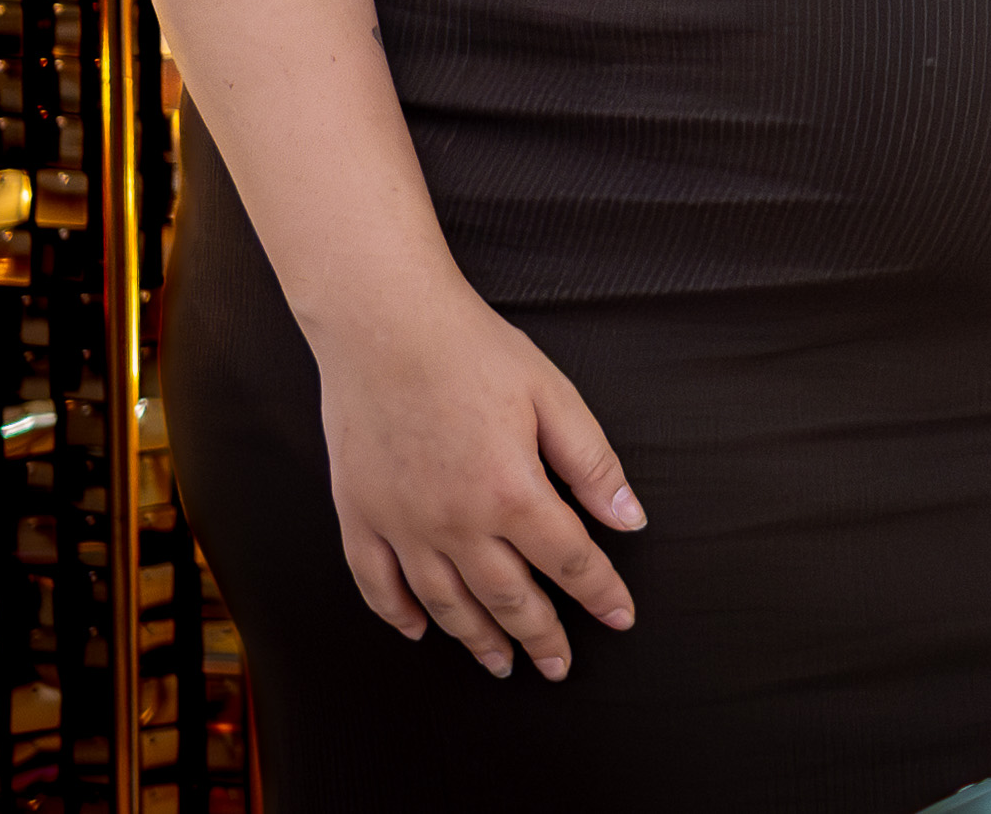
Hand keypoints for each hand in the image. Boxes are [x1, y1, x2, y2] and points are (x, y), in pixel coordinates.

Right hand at [309, 287, 647, 678]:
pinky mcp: (360, 514)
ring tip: (501, 663)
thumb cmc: (472, 351)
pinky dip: (398, 615)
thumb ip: (593, 465)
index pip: (571, 563)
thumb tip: (629, 519)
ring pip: (445, 605)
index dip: (601, 595)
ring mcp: (402, 525)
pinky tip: (418, 629)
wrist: (384, 324)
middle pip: (510, 599)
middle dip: (543, 638)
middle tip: (558, 666)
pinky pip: (377, 584)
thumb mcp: (553, 396)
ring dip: (478, 640)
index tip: (621, 618)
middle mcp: (457, 523)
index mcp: (512, 493)